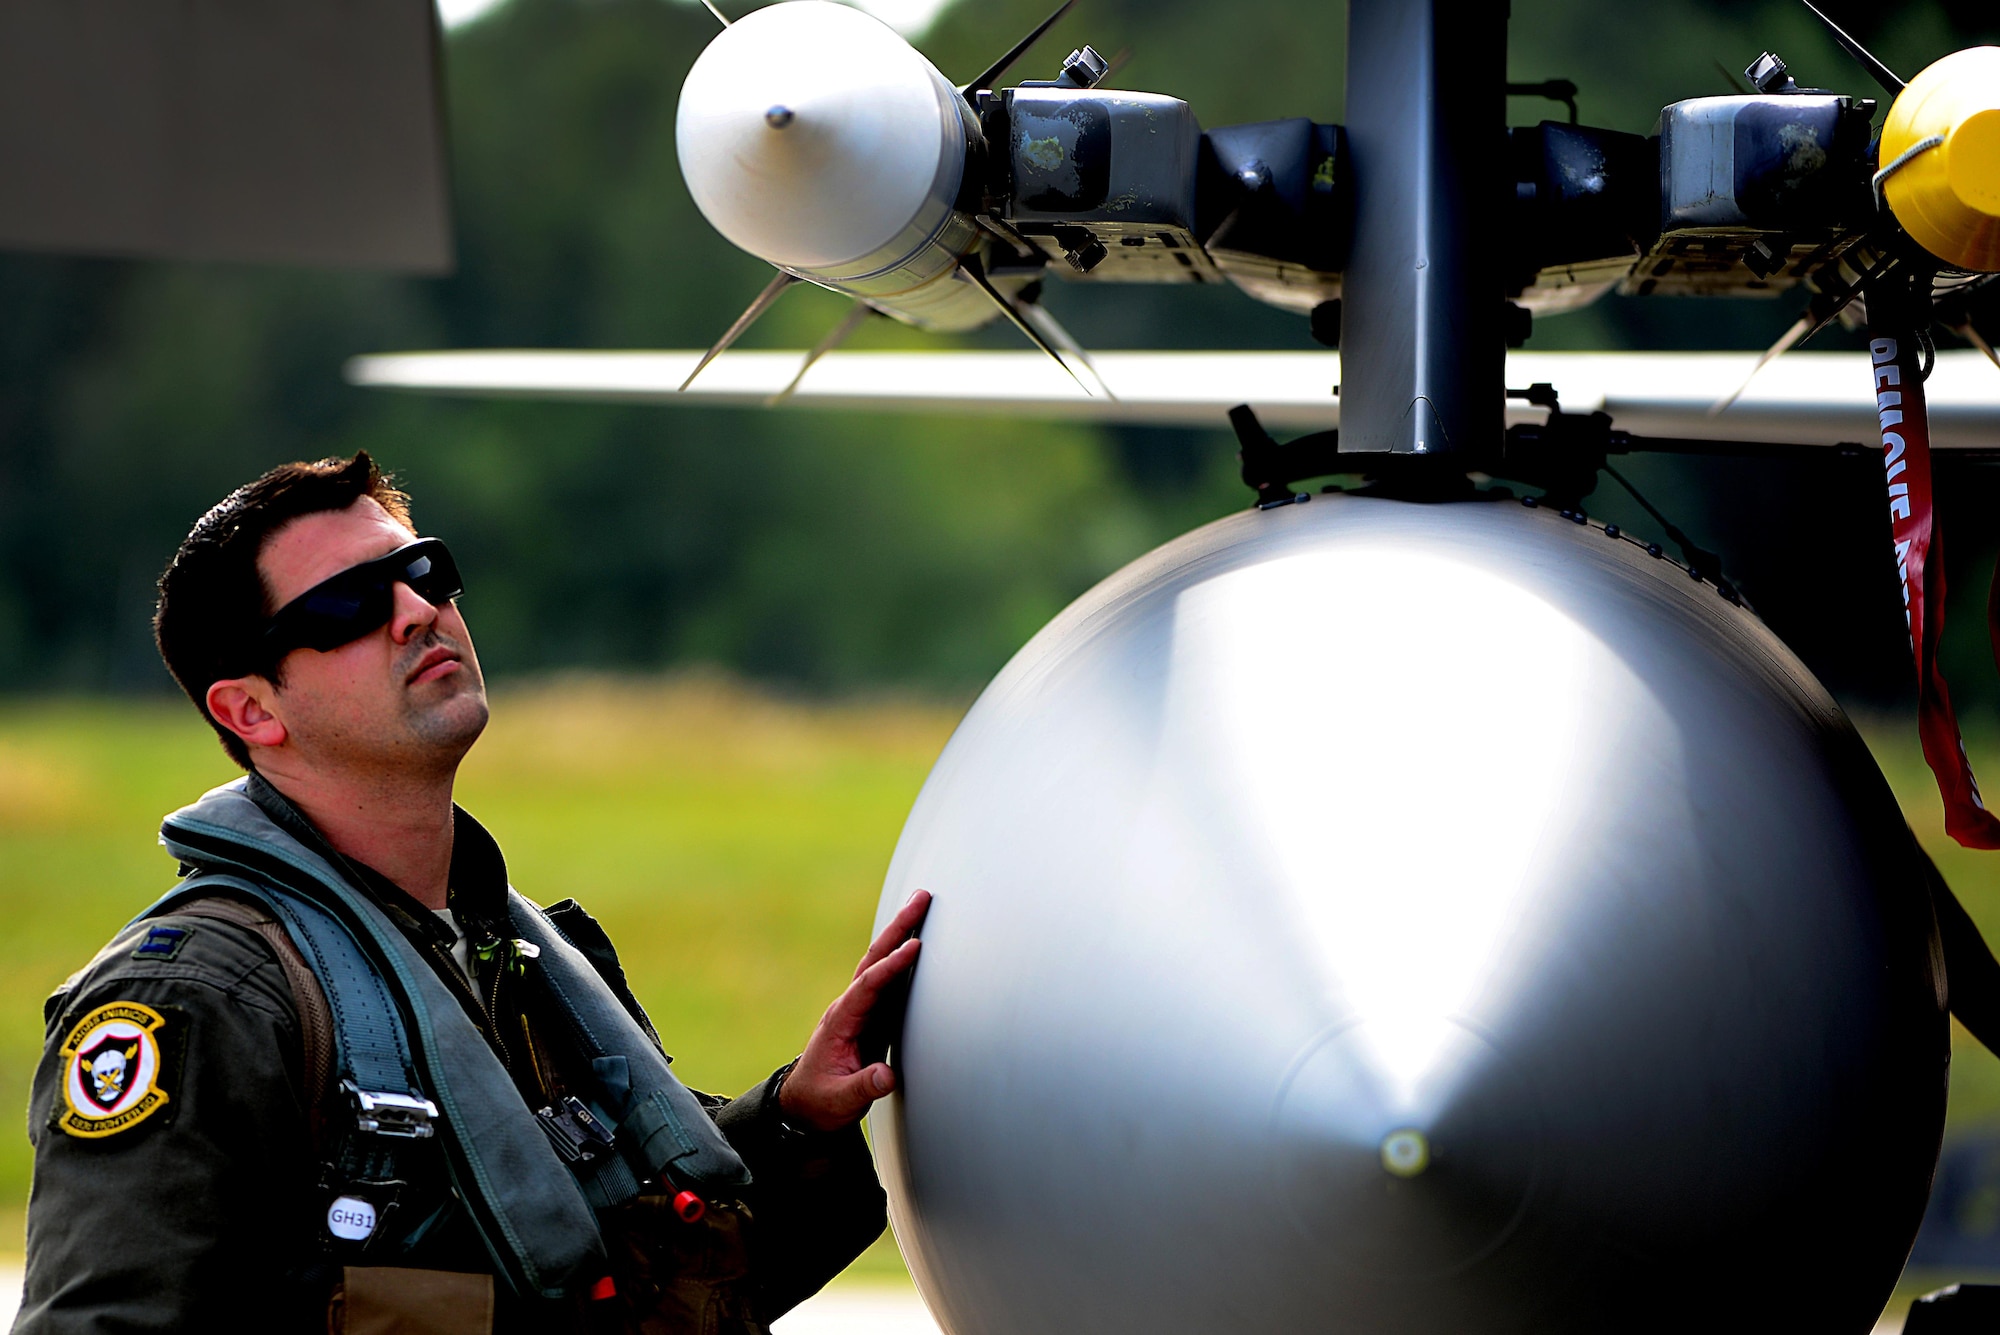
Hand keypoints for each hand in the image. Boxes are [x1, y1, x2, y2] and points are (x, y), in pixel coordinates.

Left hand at [779, 890, 931, 1132]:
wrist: (806, 1105)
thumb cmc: (821, 1102)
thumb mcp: (840, 1100)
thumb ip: (864, 1087)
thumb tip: (886, 1075)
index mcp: (841, 1021)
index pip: (869, 986)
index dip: (893, 967)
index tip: (916, 947)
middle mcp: (849, 1006)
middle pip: (874, 959)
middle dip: (898, 928)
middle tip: (922, 898)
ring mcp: (860, 1007)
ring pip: (881, 962)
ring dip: (901, 933)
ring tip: (923, 904)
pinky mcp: (871, 1013)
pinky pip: (888, 977)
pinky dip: (902, 954)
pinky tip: (920, 937)